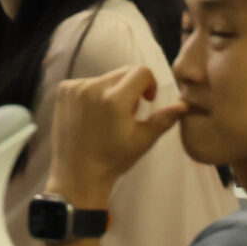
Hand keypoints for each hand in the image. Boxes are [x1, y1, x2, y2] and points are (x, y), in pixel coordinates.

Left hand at [46, 66, 187, 208]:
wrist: (77, 173)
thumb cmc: (113, 159)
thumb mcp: (142, 140)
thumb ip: (163, 119)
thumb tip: (183, 105)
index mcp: (114, 99)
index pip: (141, 72)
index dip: (150, 84)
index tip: (147, 101)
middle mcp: (92, 87)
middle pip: (123, 73)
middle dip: (131, 89)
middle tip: (127, 114)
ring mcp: (74, 87)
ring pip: (105, 78)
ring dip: (112, 91)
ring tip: (108, 118)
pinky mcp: (62, 90)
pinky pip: (86, 83)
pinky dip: (94, 93)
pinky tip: (92, 116)